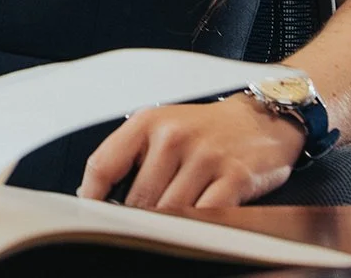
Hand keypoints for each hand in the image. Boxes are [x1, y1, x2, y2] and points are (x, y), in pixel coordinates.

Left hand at [77, 95, 306, 208]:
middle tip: (135, 229)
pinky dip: (197, 230)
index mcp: (147, 122)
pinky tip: (194, 231)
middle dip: (134, 219)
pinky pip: (206, 218)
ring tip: (167, 230)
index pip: (103, 164)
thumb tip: (95, 193)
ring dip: (166, 228)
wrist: (260, 119)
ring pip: (169, 212)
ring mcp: (205, 158)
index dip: (92, 196)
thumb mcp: (160, 126)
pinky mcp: (234, 179)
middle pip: (137, 198)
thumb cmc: (203, 128)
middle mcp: (173, 137)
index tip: (91, 213)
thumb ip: (130, 155)